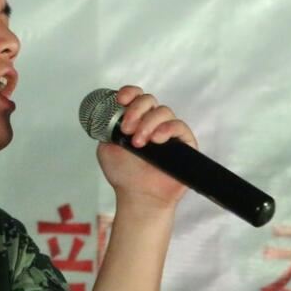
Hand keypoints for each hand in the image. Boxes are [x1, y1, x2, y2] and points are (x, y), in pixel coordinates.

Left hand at [96, 86, 197, 211]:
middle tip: (127, 129)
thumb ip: (106, 129)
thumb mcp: (107, 148)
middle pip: (149, 100)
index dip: (129, 93)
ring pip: (163, 111)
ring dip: (148, 124)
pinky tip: (156, 140)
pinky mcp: (184, 143)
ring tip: (139, 143)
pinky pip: (179, 126)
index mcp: (136, 120)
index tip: (120, 100)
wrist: (138, 197)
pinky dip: (167, 129)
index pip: (136, 97)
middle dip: (136, 110)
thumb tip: (108, 115)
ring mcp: (169, 132)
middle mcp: (153, 123)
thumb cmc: (124, 175)